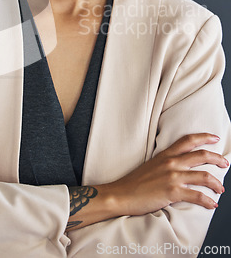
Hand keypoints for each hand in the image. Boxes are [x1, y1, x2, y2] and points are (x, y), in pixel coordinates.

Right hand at [106, 133, 227, 215]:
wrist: (122, 194)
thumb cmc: (135, 182)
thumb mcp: (151, 165)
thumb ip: (165, 163)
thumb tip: (179, 166)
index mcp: (165, 155)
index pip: (188, 140)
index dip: (204, 137)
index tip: (214, 138)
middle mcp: (171, 163)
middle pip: (201, 156)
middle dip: (217, 159)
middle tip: (225, 163)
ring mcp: (172, 177)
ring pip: (204, 176)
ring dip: (217, 183)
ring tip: (221, 188)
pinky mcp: (172, 192)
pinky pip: (197, 195)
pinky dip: (208, 201)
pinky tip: (212, 204)